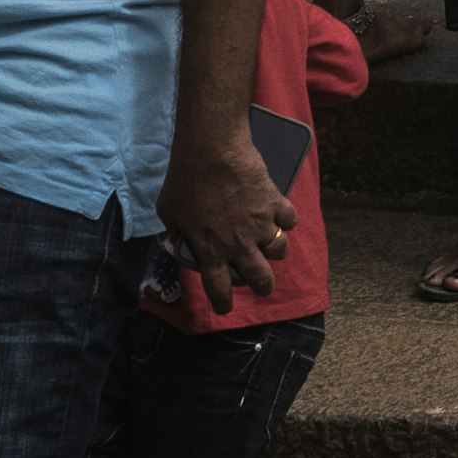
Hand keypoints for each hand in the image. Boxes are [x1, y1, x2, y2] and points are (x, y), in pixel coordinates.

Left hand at [158, 123, 290, 310]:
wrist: (212, 150)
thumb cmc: (184, 180)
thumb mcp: (168, 212)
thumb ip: (176, 231)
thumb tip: (179, 240)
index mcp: (210, 251)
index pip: (219, 289)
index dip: (223, 302)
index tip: (226, 306)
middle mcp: (238, 245)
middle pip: (260, 278)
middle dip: (263, 286)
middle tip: (263, 285)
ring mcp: (260, 224)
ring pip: (280, 250)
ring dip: (276, 251)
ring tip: (272, 246)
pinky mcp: (274, 203)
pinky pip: (290, 220)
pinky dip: (286, 220)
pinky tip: (280, 216)